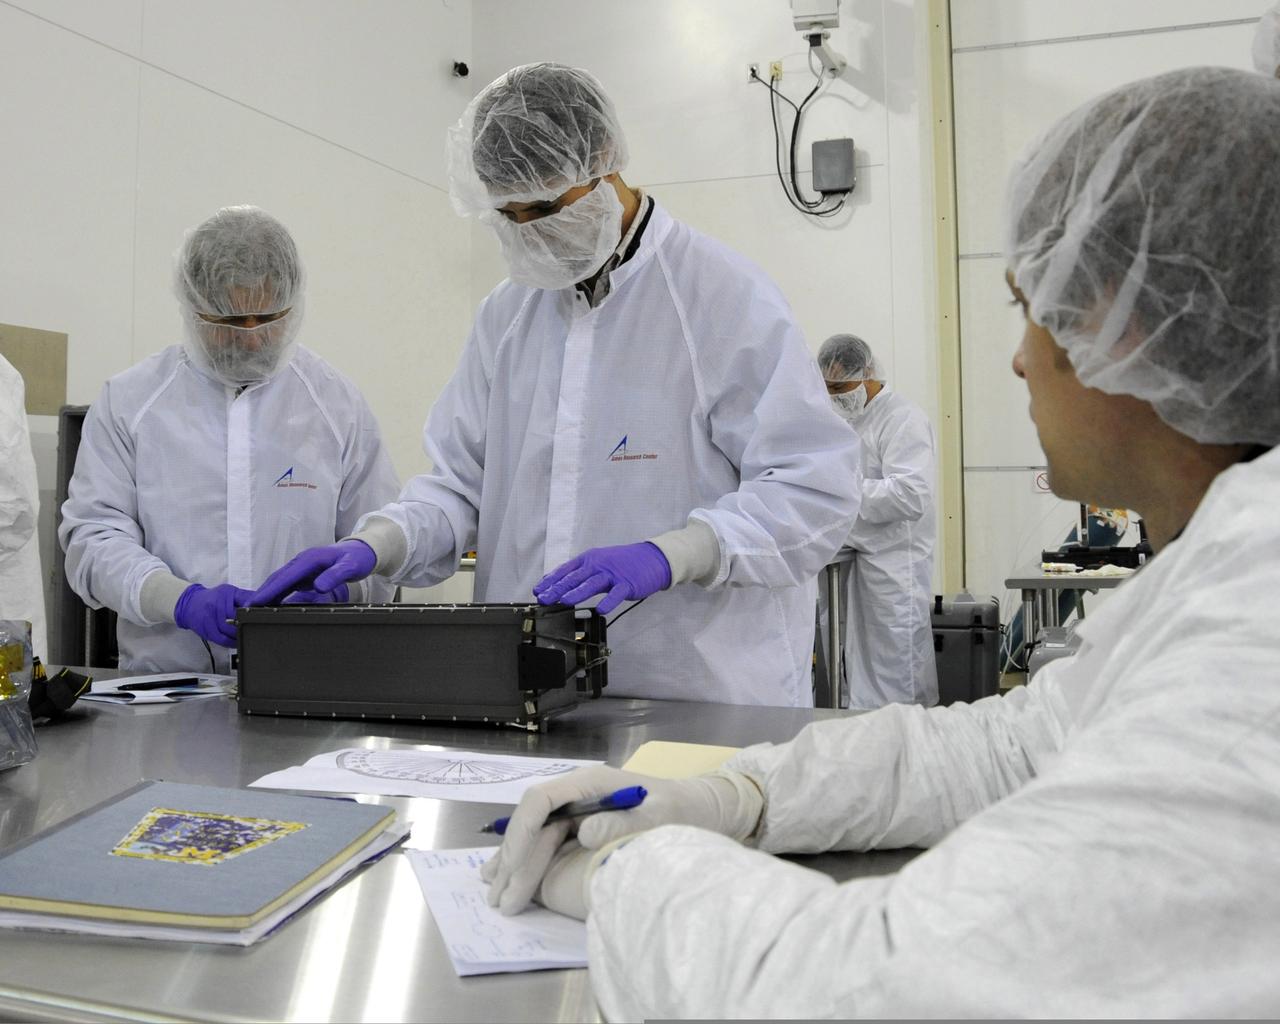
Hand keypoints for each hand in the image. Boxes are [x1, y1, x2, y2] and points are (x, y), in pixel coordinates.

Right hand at [173, 583, 252, 646]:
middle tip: (256, 629)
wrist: (190, 604)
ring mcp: (209, 620)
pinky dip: (231, 643)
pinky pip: (221, 640)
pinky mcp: (206, 631)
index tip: (260, 620)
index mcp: (223, 596)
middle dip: (246, 626)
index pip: (241, 607)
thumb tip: (264, 600)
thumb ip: (246, 596)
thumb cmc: (214, 597)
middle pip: (234, 620)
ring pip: (228, 632)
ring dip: (239, 635)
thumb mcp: (230, 591)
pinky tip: (237, 642)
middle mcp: (215, 607)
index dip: (251, 615)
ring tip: (248, 636)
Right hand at [247, 541, 375, 605]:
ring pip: (280, 580)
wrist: (363, 551)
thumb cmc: (357, 558)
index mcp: (310, 559)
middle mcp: (302, 561)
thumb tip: (318, 586)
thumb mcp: (350, 567)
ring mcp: (303, 566)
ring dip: (267, 593)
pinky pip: (287, 583)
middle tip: (247, 608)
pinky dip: (277, 592)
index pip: (286, 576)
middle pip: (278, 578)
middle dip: (262, 592)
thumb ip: (335, 576)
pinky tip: (272, 603)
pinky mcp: (305, 572)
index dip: (270, 590)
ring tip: (254, 608)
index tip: (256, 601)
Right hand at [481, 765, 762, 914]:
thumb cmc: (684, 810)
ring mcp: (578, 810)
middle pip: (532, 822)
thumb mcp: (660, 816)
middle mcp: (578, 793)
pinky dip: (527, 862)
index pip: (541, 800)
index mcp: (591, 782)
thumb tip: (583, 833)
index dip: (520, 833)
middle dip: (513, 859)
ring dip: (515, 864)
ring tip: (494, 895)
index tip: (511, 868)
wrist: (704, 810)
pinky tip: (509, 879)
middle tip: (499, 899)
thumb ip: (623, 822)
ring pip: (535, 834)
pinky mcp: (582, 827)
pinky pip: (547, 843)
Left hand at [533, 542, 670, 614]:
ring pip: (592, 583)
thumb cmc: (622, 563)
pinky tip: (600, 610)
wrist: (651, 559)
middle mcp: (598, 565)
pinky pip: (616, 594)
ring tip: (564, 601)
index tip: (537, 591)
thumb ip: (580, 574)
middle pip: (575, 577)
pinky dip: (608, 602)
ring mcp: (612, 574)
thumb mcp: (598, 563)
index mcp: (589, 559)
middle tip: (543, 598)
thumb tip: (556, 584)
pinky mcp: (627, 584)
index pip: (565, 570)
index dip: (550, 581)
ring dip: (577, 592)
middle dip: (557, 588)